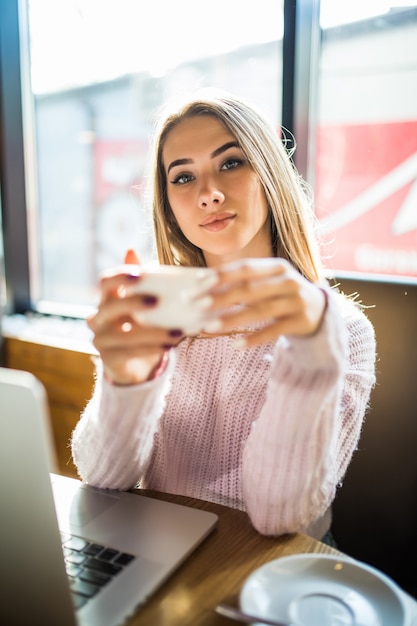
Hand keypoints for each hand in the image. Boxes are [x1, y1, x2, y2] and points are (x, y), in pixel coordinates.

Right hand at [87, 249, 182, 384]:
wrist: (135, 362)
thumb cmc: (140, 325)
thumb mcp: (143, 303)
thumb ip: (140, 281)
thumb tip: (130, 248)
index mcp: (107, 299)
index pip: (105, 282)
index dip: (120, 277)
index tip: (139, 275)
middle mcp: (98, 318)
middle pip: (109, 306)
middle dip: (132, 302)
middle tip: (157, 300)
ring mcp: (101, 339)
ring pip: (123, 334)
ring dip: (152, 332)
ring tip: (177, 331)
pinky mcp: (108, 358)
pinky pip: (129, 352)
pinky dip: (151, 348)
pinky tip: (170, 344)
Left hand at [203, 258, 327, 347]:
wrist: (321, 311)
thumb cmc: (283, 295)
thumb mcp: (270, 282)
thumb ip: (245, 282)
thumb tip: (204, 287)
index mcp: (277, 267)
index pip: (246, 268)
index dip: (222, 275)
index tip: (198, 283)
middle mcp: (289, 282)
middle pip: (250, 289)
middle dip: (222, 297)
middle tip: (198, 305)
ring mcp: (297, 302)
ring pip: (260, 311)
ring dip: (233, 319)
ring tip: (210, 327)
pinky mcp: (302, 322)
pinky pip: (274, 331)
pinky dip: (254, 338)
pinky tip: (236, 344)